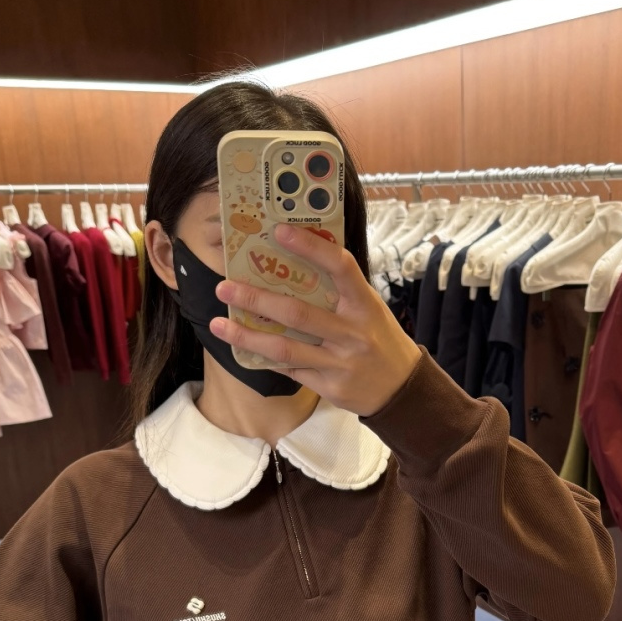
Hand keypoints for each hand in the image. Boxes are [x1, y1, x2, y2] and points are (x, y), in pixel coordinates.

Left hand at [209, 222, 421, 415]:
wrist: (402, 389)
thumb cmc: (379, 338)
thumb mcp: (369, 309)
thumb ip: (339, 291)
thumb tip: (294, 262)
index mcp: (364, 304)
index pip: (339, 267)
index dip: (310, 247)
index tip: (278, 231)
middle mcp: (352, 332)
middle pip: (298, 313)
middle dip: (257, 299)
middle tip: (225, 287)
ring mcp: (340, 362)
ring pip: (285, 347)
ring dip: (247, 335)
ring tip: (219, 324)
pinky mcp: (329, 386)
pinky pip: (291, 369)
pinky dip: (266, 358)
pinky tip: (245, 348)